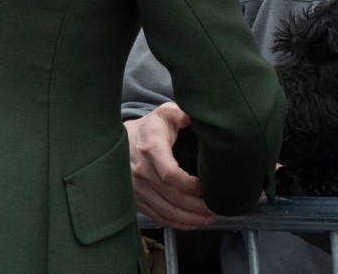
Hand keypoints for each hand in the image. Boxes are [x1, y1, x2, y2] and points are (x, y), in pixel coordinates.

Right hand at [125, 103, 215, 229]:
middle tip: (215, 207)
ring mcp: (136, 187)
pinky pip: (156, 215)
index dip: (189, 184)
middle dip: (195, 206)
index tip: (205, 186)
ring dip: (188, 218)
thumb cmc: (151, 127)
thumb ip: (181, 113)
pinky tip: (190, 223)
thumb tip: (195, 117)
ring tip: (208, 218)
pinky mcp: (136, 198)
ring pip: (165, 210)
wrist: (123, 140)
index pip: (169, 173)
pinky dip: (175, 222)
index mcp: (150, 148)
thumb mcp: (166, 113)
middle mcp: (141, 170)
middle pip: (170, 196)